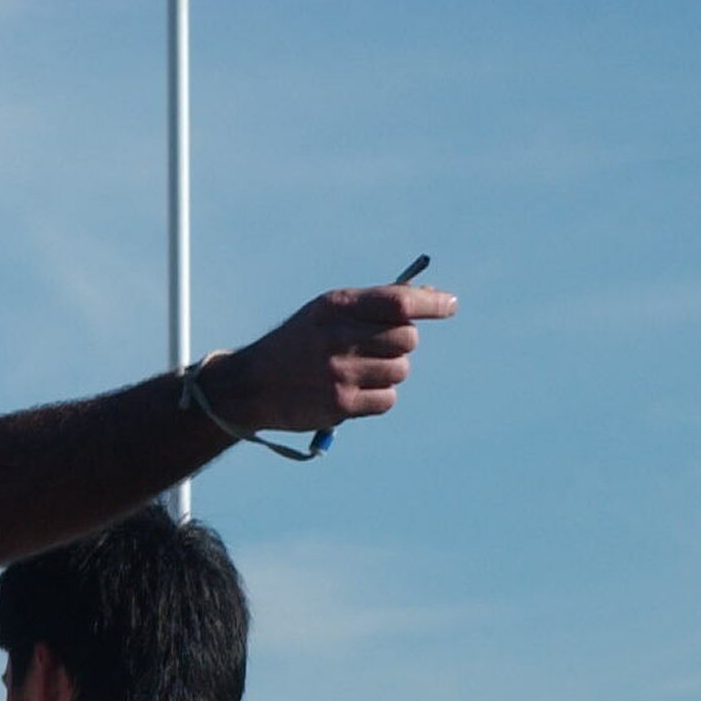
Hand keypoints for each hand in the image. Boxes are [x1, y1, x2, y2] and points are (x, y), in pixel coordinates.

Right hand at [211, 281, 456, 436]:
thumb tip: (432, 295)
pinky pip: (387, 399)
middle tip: (377, 348)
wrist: (251, 386)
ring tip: (357, 372)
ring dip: (388, 372)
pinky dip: (377, 397)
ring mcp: (340, 373)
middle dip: (400, 344)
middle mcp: (339, 337)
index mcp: (337, 307)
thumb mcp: (328, 312)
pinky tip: (353, 392)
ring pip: (400, 371)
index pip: (398, 302)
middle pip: (407, 339)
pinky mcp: (340, 404)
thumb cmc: (299, 343)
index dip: (431, 303)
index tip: (449, 306)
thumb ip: (374, 305)